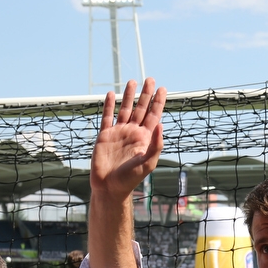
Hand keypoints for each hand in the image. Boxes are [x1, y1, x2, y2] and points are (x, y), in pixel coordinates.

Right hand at [90, 78, 165, 201]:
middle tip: (150, 79)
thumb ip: (156, 145)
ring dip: (129, 96)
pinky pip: (107, 117)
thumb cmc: (130, 179)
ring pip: (125, 109)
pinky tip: (110, 95)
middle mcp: (132, 133)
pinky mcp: (104, 136)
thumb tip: (161, 124)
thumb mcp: (148, 163)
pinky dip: (108, 106)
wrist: (109, 188)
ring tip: (132, 81)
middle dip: (145, 95)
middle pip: (141, 109)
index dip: (158, 102)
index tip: (162, 88)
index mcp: (145, 139)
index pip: (153, 116)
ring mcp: (118, 133)